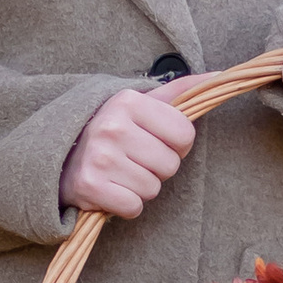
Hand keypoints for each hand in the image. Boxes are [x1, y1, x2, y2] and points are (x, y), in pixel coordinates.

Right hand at [59, 86, 196, 219]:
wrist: (61, 157)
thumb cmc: (112, 131)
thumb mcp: (143, 103)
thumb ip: (182, 91)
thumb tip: (221, 76)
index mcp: (128, 101)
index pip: (185, 135)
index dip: (175, 145)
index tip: (153, 141)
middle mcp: (112, 126)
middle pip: (170, 165)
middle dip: (157, 168)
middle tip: (133, 159)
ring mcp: (99, 156)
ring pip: (153, 188)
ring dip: (140, 187)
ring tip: (120, 173)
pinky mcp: (90, 186)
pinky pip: (134, 207)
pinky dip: (126, 205)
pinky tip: (111, 189)